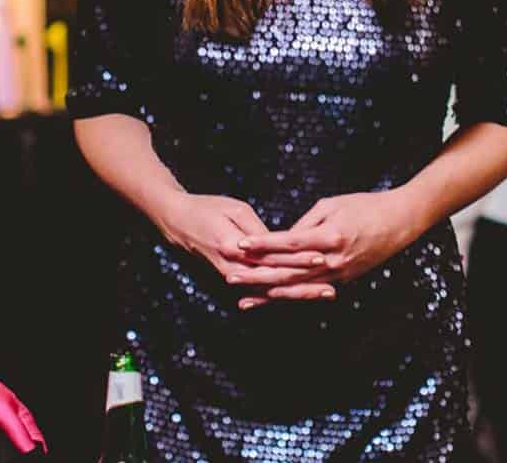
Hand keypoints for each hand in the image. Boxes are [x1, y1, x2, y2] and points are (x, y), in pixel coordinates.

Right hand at [151, 192, 329, 290]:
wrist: (176, 221)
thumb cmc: (207, 208)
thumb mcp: (235, 209)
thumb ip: (258, 230)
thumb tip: (280, 243)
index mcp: (234, 246)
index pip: (272, 256)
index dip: (297, 258)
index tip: (321, 257)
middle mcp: (233, 266)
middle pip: (274, 279)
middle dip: (304, 285)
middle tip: (330, 288)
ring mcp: (232, 274)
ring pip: (269, 289)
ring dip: (296, 293)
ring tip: (323, 294)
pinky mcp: (231, 276)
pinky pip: (258, 289)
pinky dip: (279, 295)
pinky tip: (298, 298)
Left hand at [235, 189, 427, 306]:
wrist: (400, 222)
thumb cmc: (365, 206)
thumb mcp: (332, 205)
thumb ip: (306, 223)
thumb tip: (282, 239)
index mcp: (329, 237)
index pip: (288, 243)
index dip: (263, 245)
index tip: (240, 245)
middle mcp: (332, 260)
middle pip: (288, 271)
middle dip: (257, 275)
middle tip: (230, 276)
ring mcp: (338, 274)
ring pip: (297, 287)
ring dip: (268, 294)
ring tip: (243, 297)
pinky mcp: (342, 280)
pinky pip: (310, 291)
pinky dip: (290, 296)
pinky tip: (272, 301)